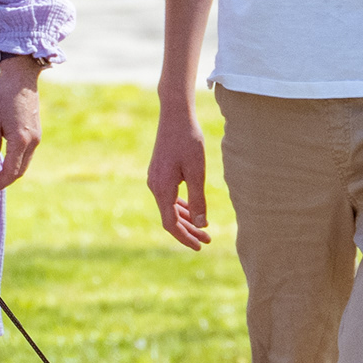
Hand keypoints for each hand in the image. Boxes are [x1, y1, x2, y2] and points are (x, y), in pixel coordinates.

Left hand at [0, 56, 44, 191]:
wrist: (21, 78)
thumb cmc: (3, 97)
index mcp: (21, 141)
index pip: (10, 172)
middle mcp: (33, 142)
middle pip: (20, 172)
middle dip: (4, 181)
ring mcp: (37, 137)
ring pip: (24, 164)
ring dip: (10, 173)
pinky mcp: (36, 132)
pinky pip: (27, 154)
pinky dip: (16, 162)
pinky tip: (3, 161)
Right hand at [146, 104, 211, 249]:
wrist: (175, 116)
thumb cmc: (188, 141)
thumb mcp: (196, 172)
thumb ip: (199, 199)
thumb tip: (202, 224)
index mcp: (162, 189)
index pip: (171, 223)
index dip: (185, 237)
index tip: (200, 246)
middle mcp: (155, 186)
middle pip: (170, 218)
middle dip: (188, 231)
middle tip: (207, 241)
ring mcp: (155, 179)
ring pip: (170, 207)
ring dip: (186, 219)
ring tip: (204, 229)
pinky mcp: (159, 173)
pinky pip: (169, 196)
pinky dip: (181, 206)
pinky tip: (194, 209)